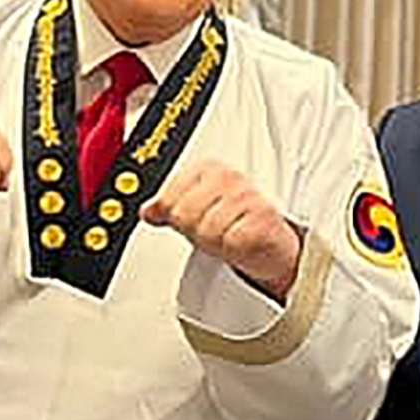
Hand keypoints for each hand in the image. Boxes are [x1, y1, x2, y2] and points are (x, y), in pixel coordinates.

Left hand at [143, 162, 301, 299]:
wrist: (271, 243)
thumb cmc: (235, 224)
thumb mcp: (196, 212)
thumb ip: (169, 207)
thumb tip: (148, 211)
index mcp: (209, 169)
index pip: (169, 198)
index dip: (175, 216)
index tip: (193, 220)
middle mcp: (229, 178)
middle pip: (184, 215)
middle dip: (194, 232)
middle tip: (212, 232)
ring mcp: (248, 196)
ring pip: (206, 232)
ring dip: (215, 244)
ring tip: (227, 238)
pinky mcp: (263, 218)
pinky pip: (230, 243)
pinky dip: (234, 251)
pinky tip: (241, 243)